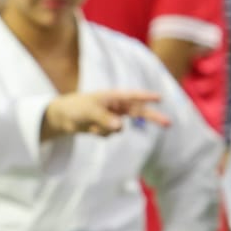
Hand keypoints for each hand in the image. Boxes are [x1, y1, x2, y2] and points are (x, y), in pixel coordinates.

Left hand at [44, 90, 168, 138]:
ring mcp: (112, 117)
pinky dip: (100, 133)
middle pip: (138, 113)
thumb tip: (120, 127)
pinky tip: (89, 128)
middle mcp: (116, 106)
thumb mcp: (89, 111)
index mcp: (114, 97)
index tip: (160, 98)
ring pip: (118, 128)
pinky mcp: (106, 127)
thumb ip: (105, 119)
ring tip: (90, 122)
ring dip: (105, 129)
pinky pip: (109, 134)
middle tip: (168, 124)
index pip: (134, 96)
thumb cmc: (76, 107)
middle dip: (152, 117)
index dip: (147, 97)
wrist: (62, 117)